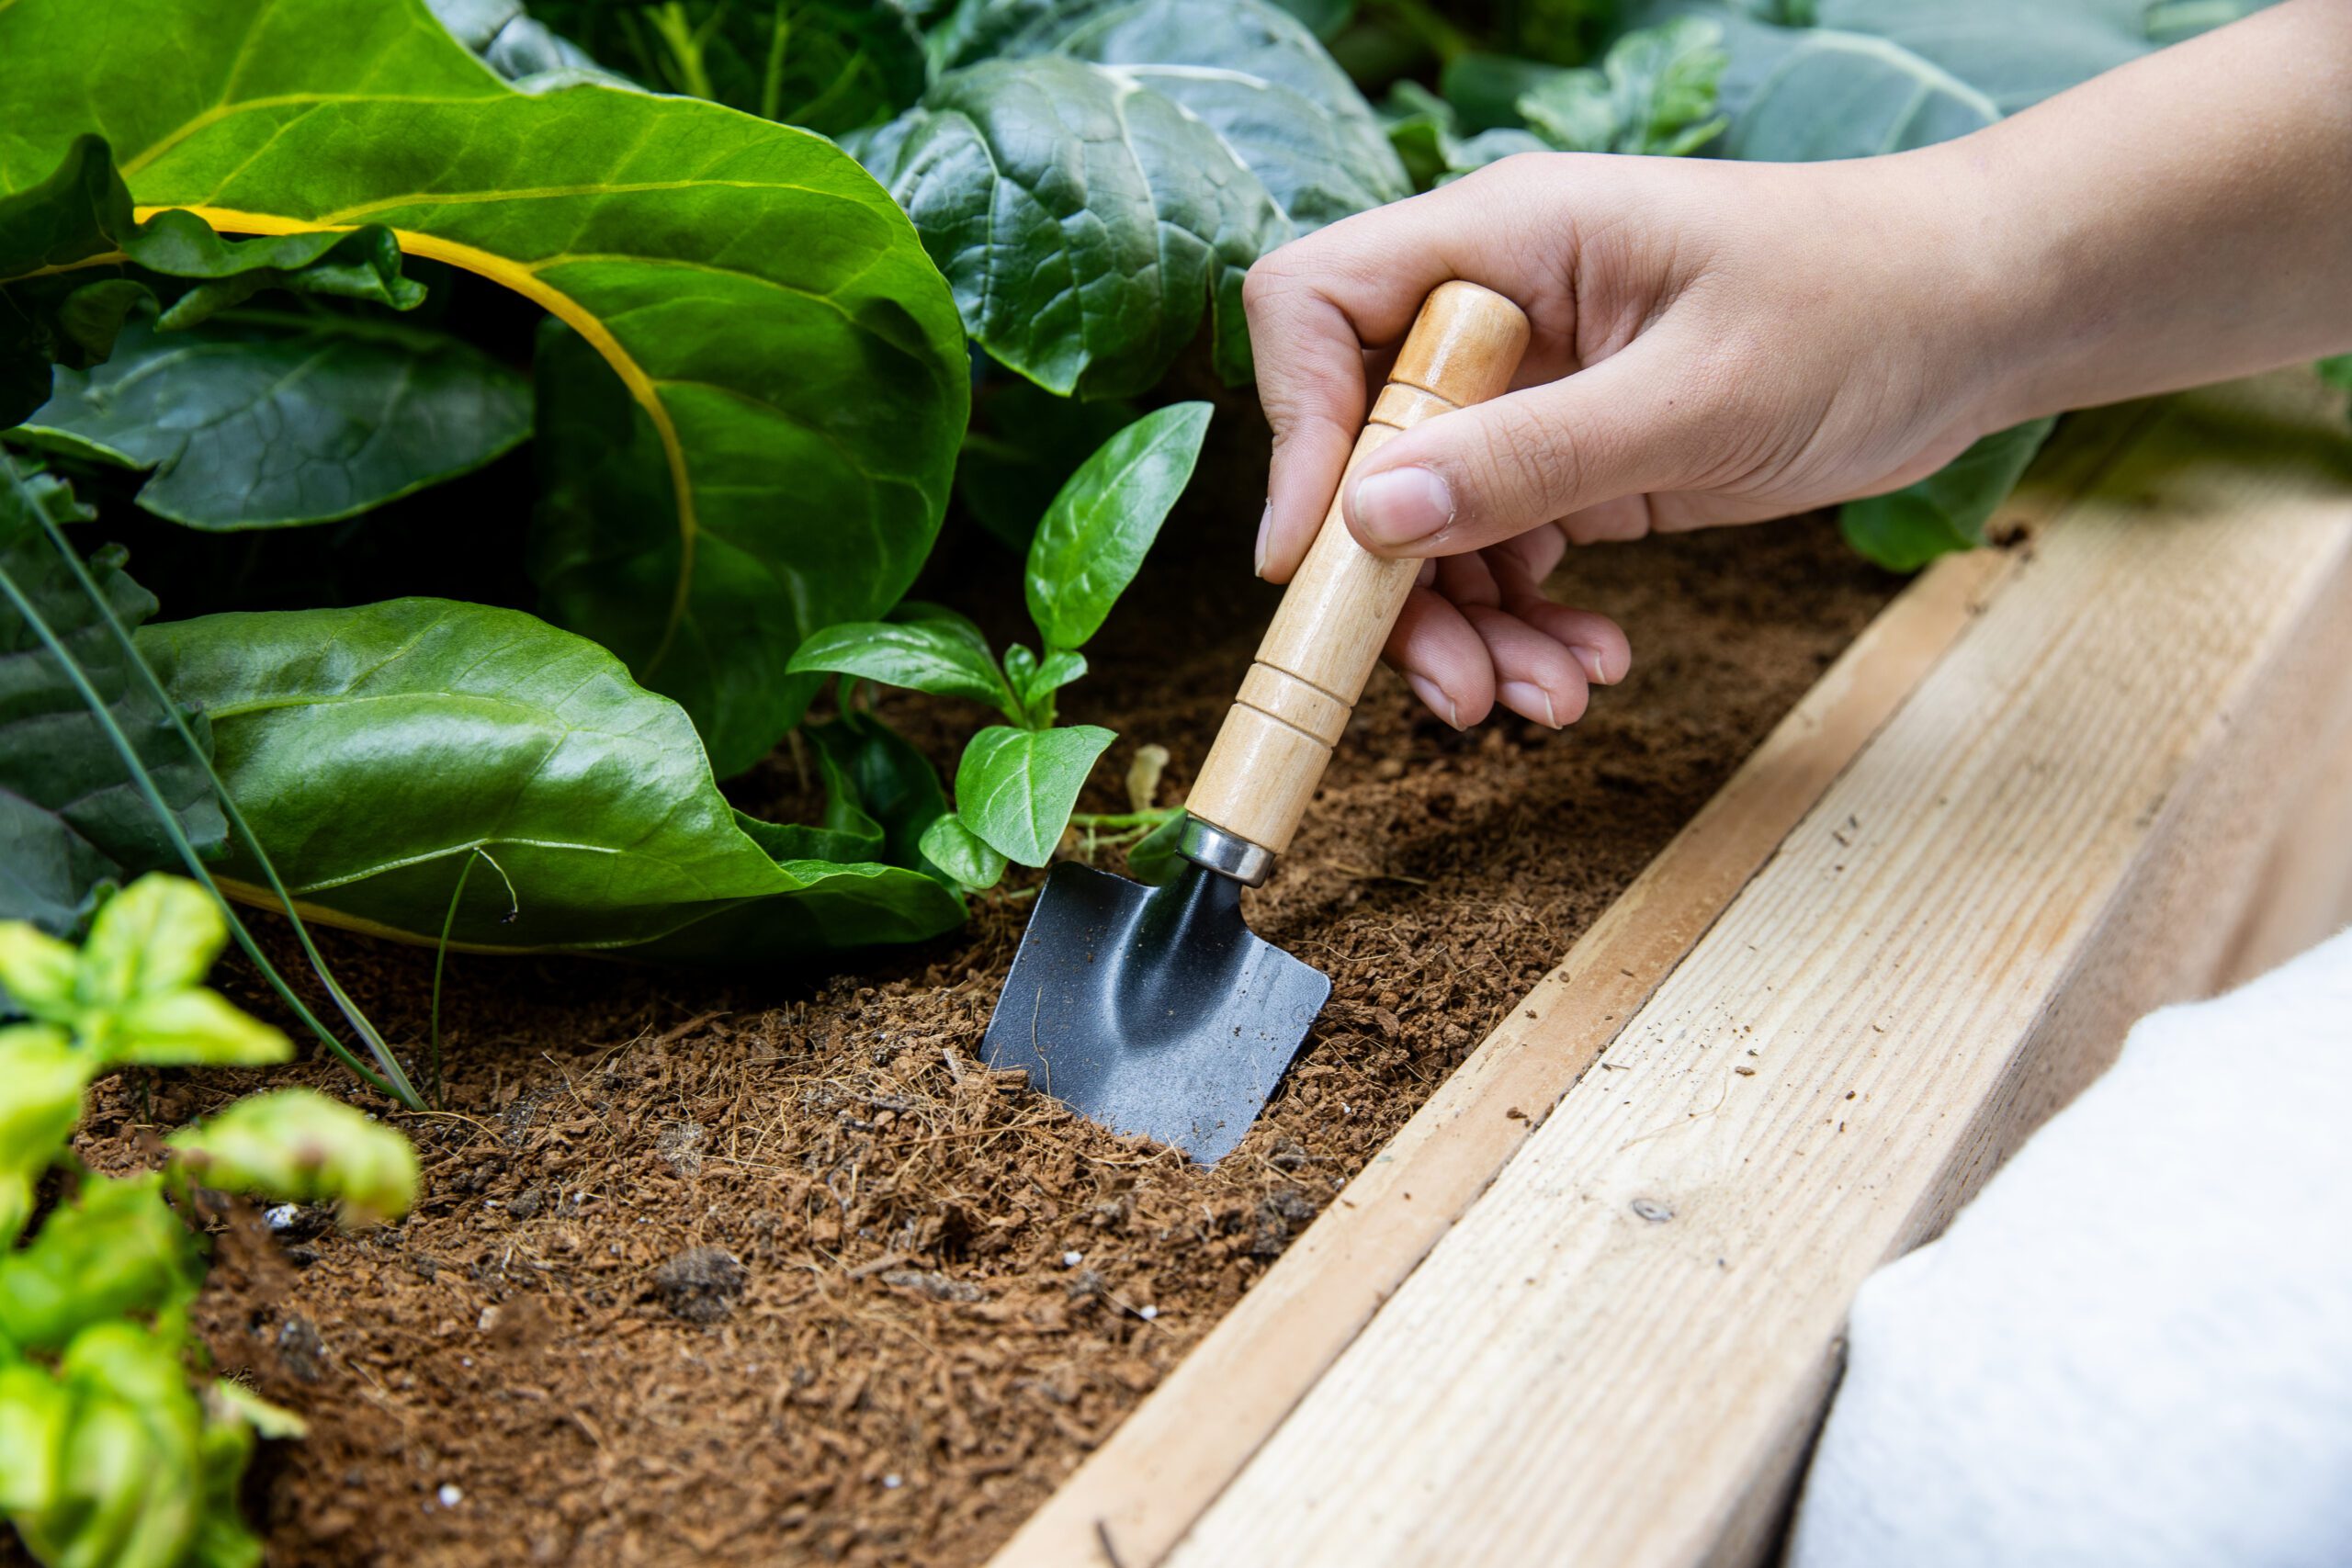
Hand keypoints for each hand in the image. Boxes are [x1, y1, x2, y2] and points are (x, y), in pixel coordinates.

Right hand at [1244, 148, 2008, 729]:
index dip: (1294, 430)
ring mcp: (1533, 391)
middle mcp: (1499, 314)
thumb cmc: (1862, 305)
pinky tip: (1590, 663)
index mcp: (1505, 241)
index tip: (1316, 556)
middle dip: (1396, 583)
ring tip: (1552, 699)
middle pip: (1364, 450)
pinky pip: (1504, 552)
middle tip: (1455, 692)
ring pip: (1430, 524)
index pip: (1320, 308)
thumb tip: (1371, 518)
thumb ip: (1533, 458)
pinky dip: (1529, 622)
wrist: (1981, 320)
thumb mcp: (1698, 396)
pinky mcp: (1576, 458)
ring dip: (1471, 628)